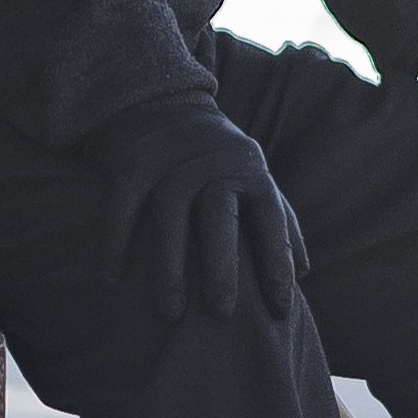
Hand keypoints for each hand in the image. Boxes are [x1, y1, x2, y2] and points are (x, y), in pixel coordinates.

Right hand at [82, 96, 307, 320]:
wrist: (159, 102)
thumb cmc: (215, 161)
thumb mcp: (253, 179)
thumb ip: (279, 221)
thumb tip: (305, 271)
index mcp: (252, 170)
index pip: (271, 219)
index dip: (278, 262)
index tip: (281, 308)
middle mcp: (215, 161)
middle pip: (219, 215)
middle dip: (223, 266)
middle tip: (222, 315)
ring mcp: (171, 156)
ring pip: (170, 211)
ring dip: (169, 265)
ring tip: (171, 314)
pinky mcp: (133, 157)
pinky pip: (123, 203)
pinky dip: (117, 241)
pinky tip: (112, 280)